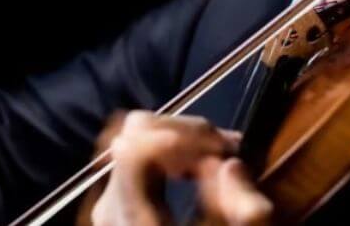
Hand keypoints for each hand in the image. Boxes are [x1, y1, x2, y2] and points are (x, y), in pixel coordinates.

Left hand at [89, 111, 272, 225]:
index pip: (136, 146)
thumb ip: (242, 211)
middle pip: (133, 134)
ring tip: (219, 162)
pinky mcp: (116, 211)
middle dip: (186, 133)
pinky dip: (169, 157)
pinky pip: (135, 162)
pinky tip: (200, 174)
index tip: (225, 150)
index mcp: (133, 221)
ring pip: (133, 142)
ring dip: (180, 142)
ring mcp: (107, 210)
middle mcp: (109, 211)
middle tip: (228, 152)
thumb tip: (230, 165)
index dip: (184, 134)